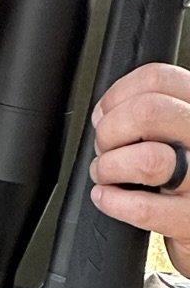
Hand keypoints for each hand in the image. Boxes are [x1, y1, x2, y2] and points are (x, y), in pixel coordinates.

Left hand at [90, 62, 189, 273]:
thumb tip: (105, 112)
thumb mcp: (179, 130)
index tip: (105, 113)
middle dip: (110, 131)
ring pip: (148, 160)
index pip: (159, 78)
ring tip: (106, 174)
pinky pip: (144, 209)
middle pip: (148, 112)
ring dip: (110, 168)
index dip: (118, 95)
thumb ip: (152, 114)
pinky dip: (113, 202)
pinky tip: (107, 197)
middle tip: (106, 148)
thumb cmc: (187, 173)